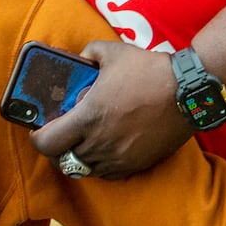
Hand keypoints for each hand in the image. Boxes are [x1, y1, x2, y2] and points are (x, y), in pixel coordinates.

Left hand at [31, 40, 190, 178]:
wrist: (188, 92)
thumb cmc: (149, 71)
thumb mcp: (113, 52)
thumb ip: (88, 53)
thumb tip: (79, 58)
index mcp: (88, 117)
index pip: (46, 143)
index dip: (38, 138)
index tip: (40, 129)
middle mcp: (99, 144)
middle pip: (62, 160)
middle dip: (58, 147)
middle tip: (64, 133)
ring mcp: (118, 158)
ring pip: (85, 168)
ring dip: (80, 156)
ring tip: (87, 138)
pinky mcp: (136, 165)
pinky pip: (108, 173)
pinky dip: (102, 163)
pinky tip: (108, 145)